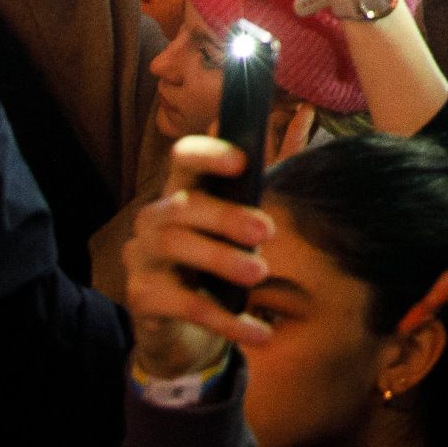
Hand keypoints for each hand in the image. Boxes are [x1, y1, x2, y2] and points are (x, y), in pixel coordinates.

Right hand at [124, 138, 276, 373]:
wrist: (184, 328)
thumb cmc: (219, 255)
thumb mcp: (244, 212)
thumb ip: (274, 164)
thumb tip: (305, 115)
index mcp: (182, 189)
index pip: (183, 156)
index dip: (209, 153)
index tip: (242, 161)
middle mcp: (154, 217)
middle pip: (184, 206)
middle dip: (227, 217)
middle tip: (267, 232)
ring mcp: (143, 258)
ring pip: (178, 250)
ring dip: (222, 261)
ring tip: (260, 274)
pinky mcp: (141, 298)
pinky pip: (184, 305)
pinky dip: (226, 319)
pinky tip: (261, 331)